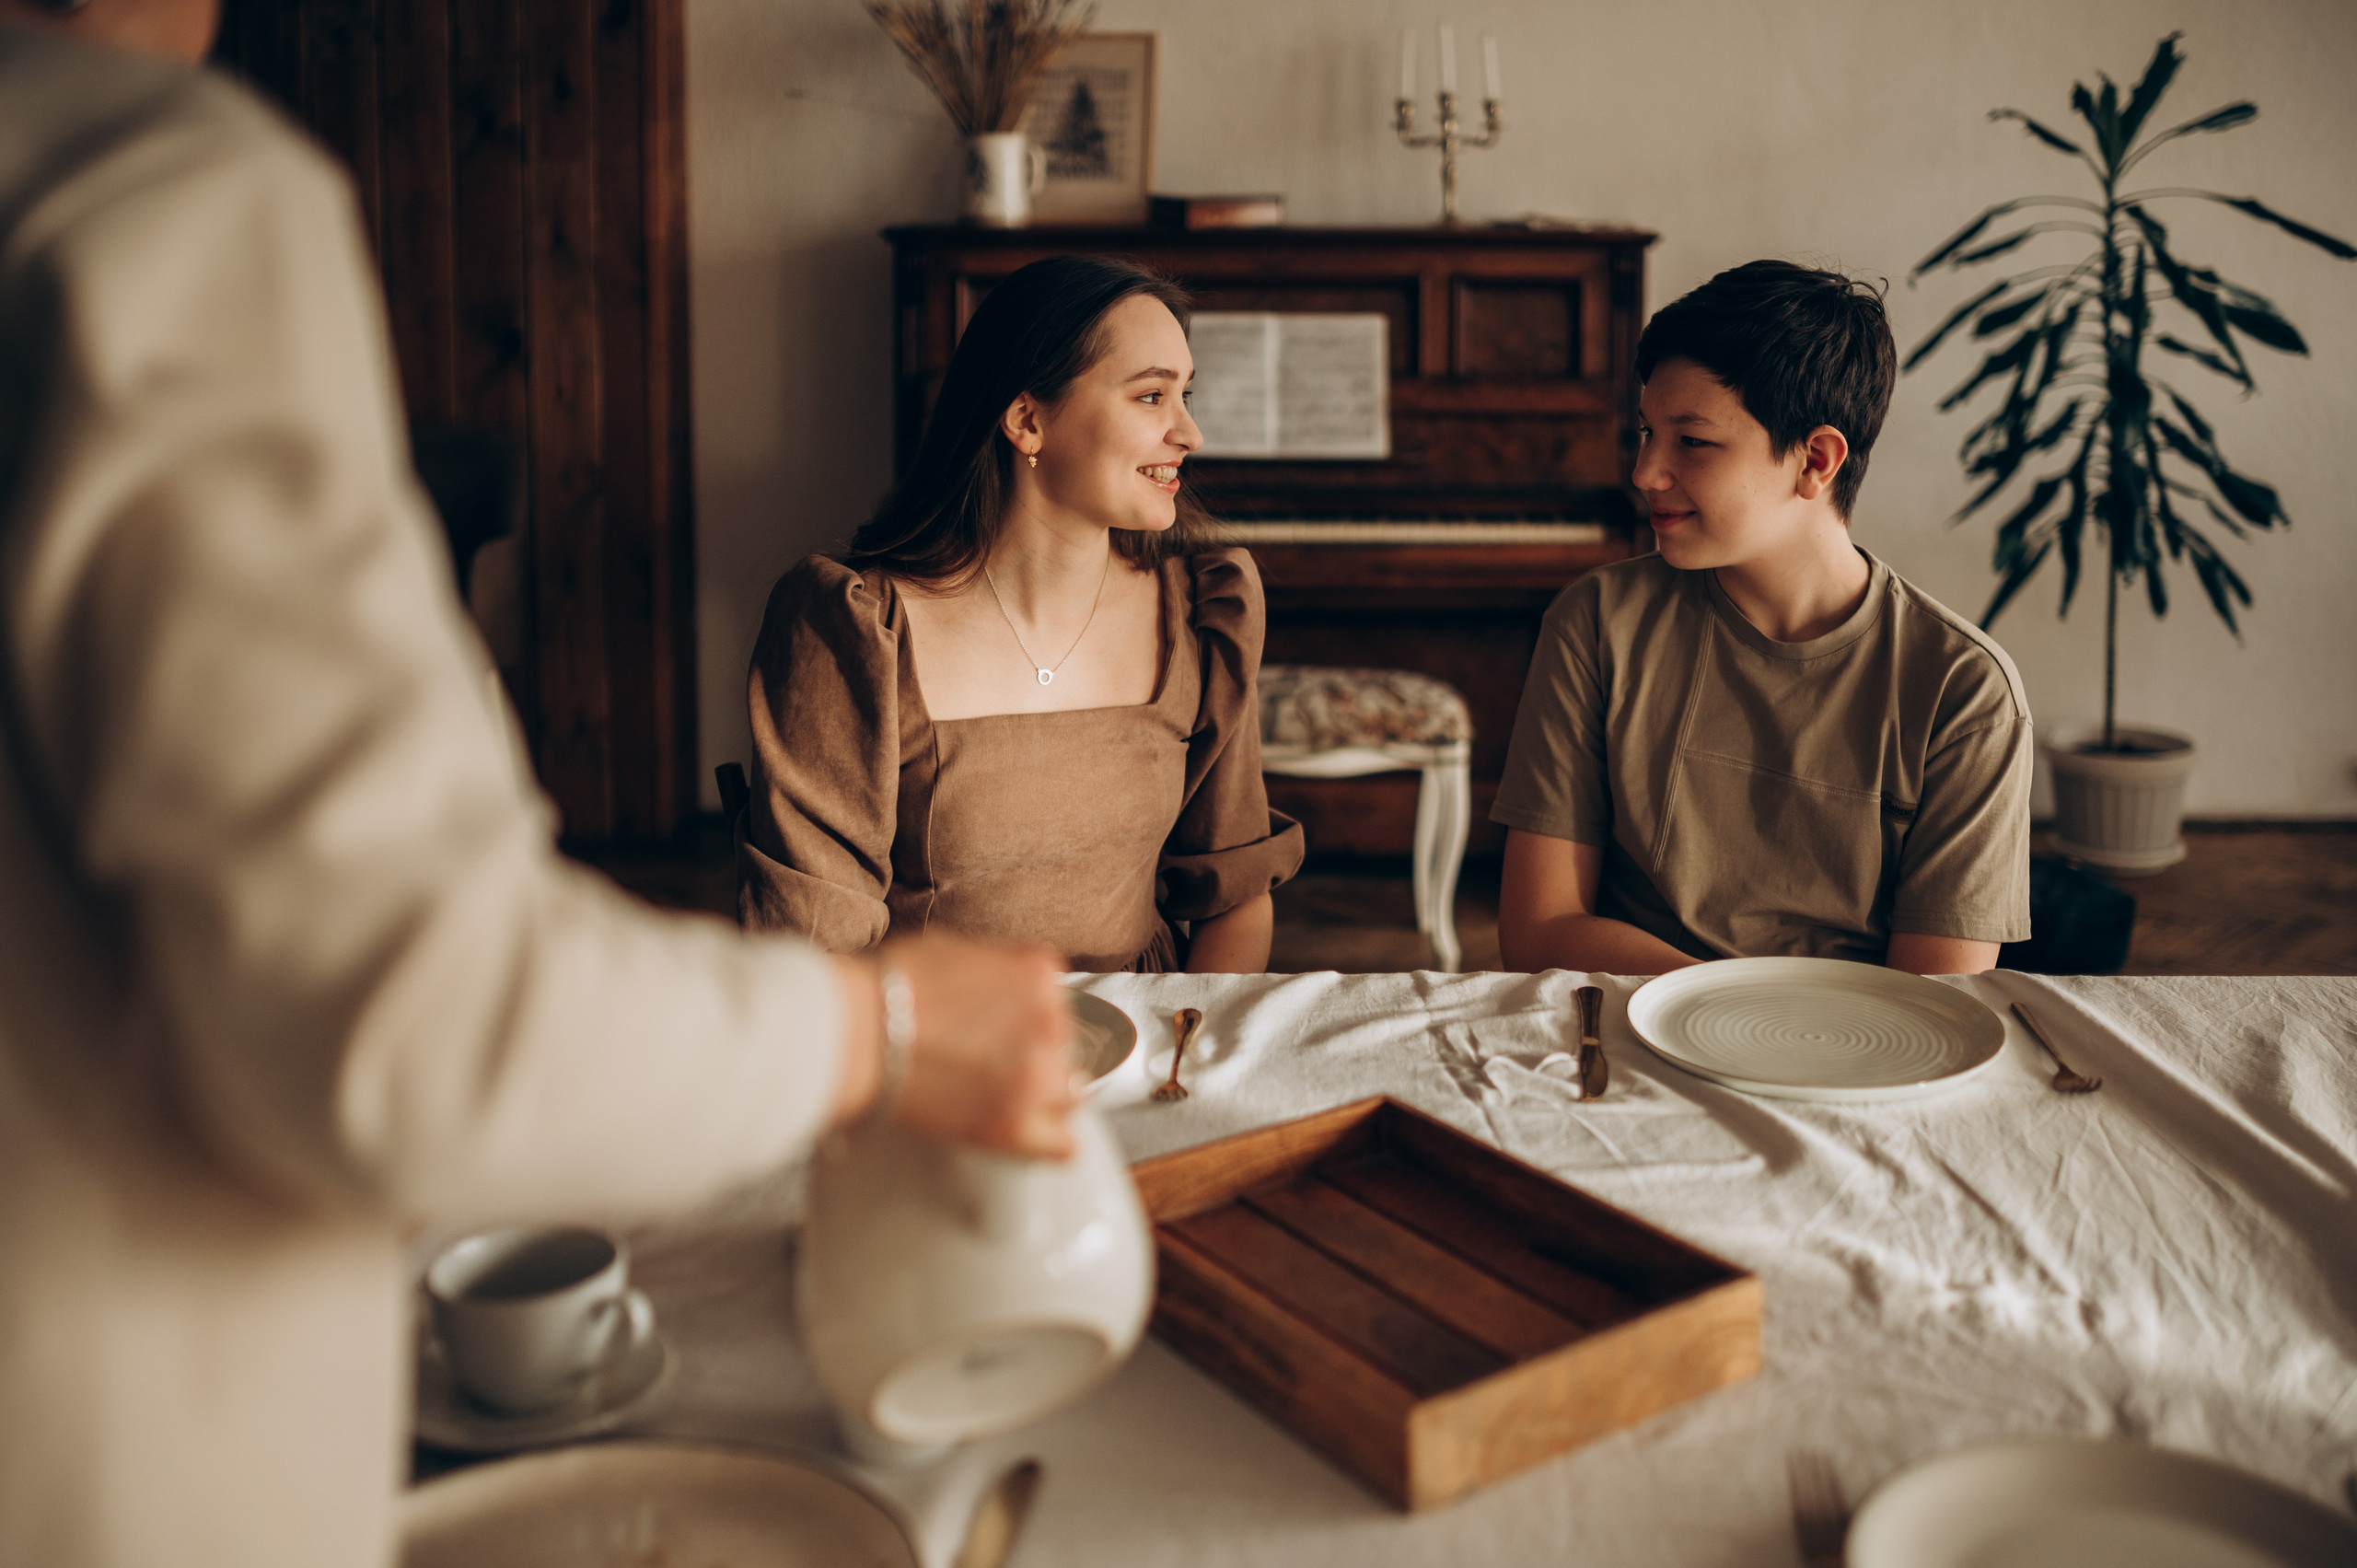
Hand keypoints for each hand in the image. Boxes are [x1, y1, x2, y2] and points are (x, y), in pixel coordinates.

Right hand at [829, 935, 1077, 1157]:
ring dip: (1044, 1096)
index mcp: (1038, 975)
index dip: (1028, 1017)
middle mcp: (1049, 1024)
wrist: (858, 1029)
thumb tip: (1003, 986)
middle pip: (1065, 1048)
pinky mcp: (1013, 1124)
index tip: (1008, 1027)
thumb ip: (999, 970)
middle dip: (1037, 1055)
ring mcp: (1036, 1076)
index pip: (1058, 1001)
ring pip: (1069, 1095)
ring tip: (1006, 1097)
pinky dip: (1052, 1141)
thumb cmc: (890, 986)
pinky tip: (1035, 1134)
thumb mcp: (956, 948)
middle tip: (996, 1062)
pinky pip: (1061, 1144)